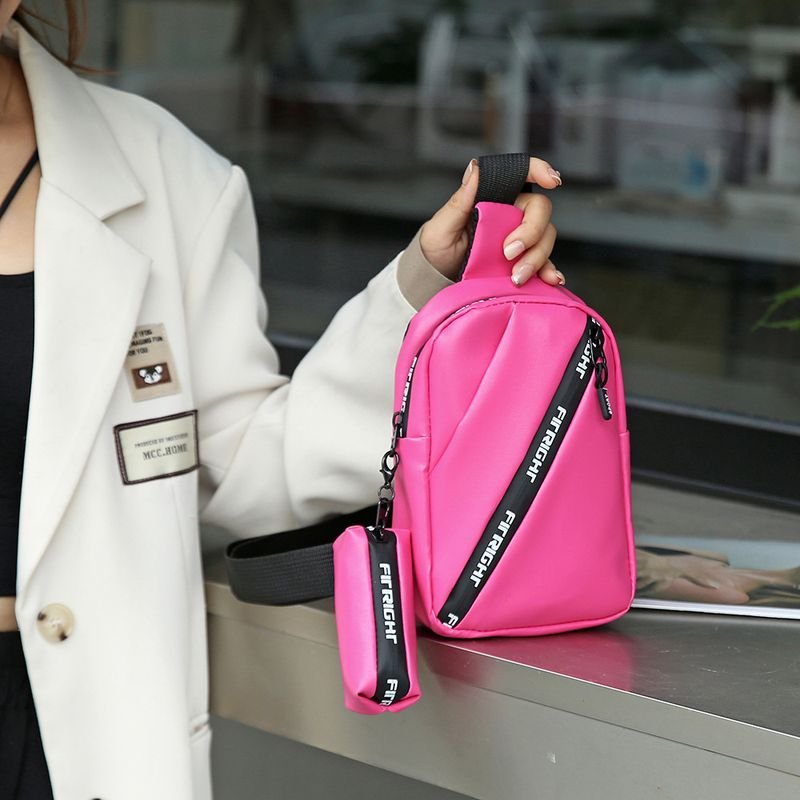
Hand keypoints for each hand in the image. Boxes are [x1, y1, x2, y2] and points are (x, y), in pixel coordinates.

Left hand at [420, 157, 563, 286]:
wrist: (437, 278)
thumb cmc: (438, 247)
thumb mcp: (442, 225)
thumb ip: (460, 200)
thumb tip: (475, 169)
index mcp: (494, 197)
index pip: (521, 175)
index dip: (540, 171)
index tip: (551, 181)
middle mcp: (511, 214)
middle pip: (540, 211)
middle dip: (531, 232)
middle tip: (509, 253)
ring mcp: (520, 238)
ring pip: (545, 237)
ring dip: (537, 258)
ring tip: (516, 277)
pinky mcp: (523, 261)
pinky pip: (545, 264)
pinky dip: (549, 271)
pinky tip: (550, 280)